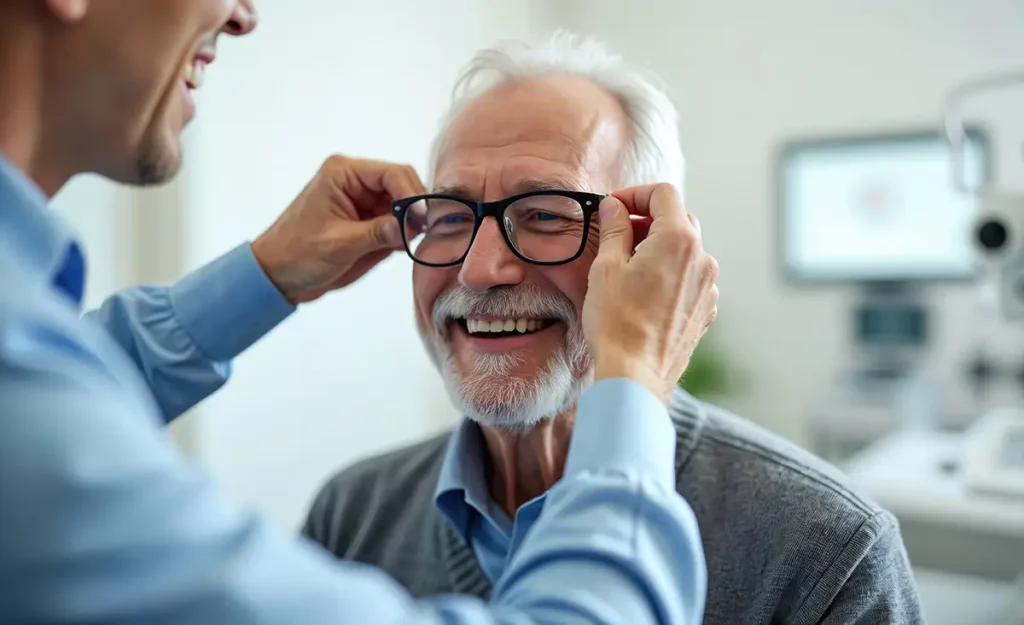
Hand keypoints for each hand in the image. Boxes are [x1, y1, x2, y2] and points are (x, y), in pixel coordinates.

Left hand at [251, 156, 425, 303]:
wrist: (277, 275)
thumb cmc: (297, 255)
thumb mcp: (339, 245)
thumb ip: (378, 233)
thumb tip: (413, 224)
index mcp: (343, 173)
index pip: (392, 173)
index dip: (412, 196)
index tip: (423, 222)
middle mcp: (355, 180)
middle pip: (403, 184)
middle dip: (414, 209)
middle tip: (419, 235)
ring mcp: (362, 199)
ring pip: (404, 203)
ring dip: (410, 223)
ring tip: (406, 244)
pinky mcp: (367, 218)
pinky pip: (396, 220)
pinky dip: (402, 233)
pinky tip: (397, 248)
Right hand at [583, 183, 718, 402]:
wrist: (635, 374)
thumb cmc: (617, 322)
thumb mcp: (606, 267)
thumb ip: (614, 229)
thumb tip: (614, 207)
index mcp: (678, 240)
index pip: (663, 194)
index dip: (635, 194)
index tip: (614, 207)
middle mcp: (702, 259)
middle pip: (678, 219)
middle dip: (648, 220)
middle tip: (618, 234)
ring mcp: (708, 287)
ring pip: (686, 250)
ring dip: (659, 247)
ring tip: (629, 266)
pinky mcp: (705, 310)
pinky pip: (691, 278)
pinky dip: (670, 273)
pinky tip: (645, 291)